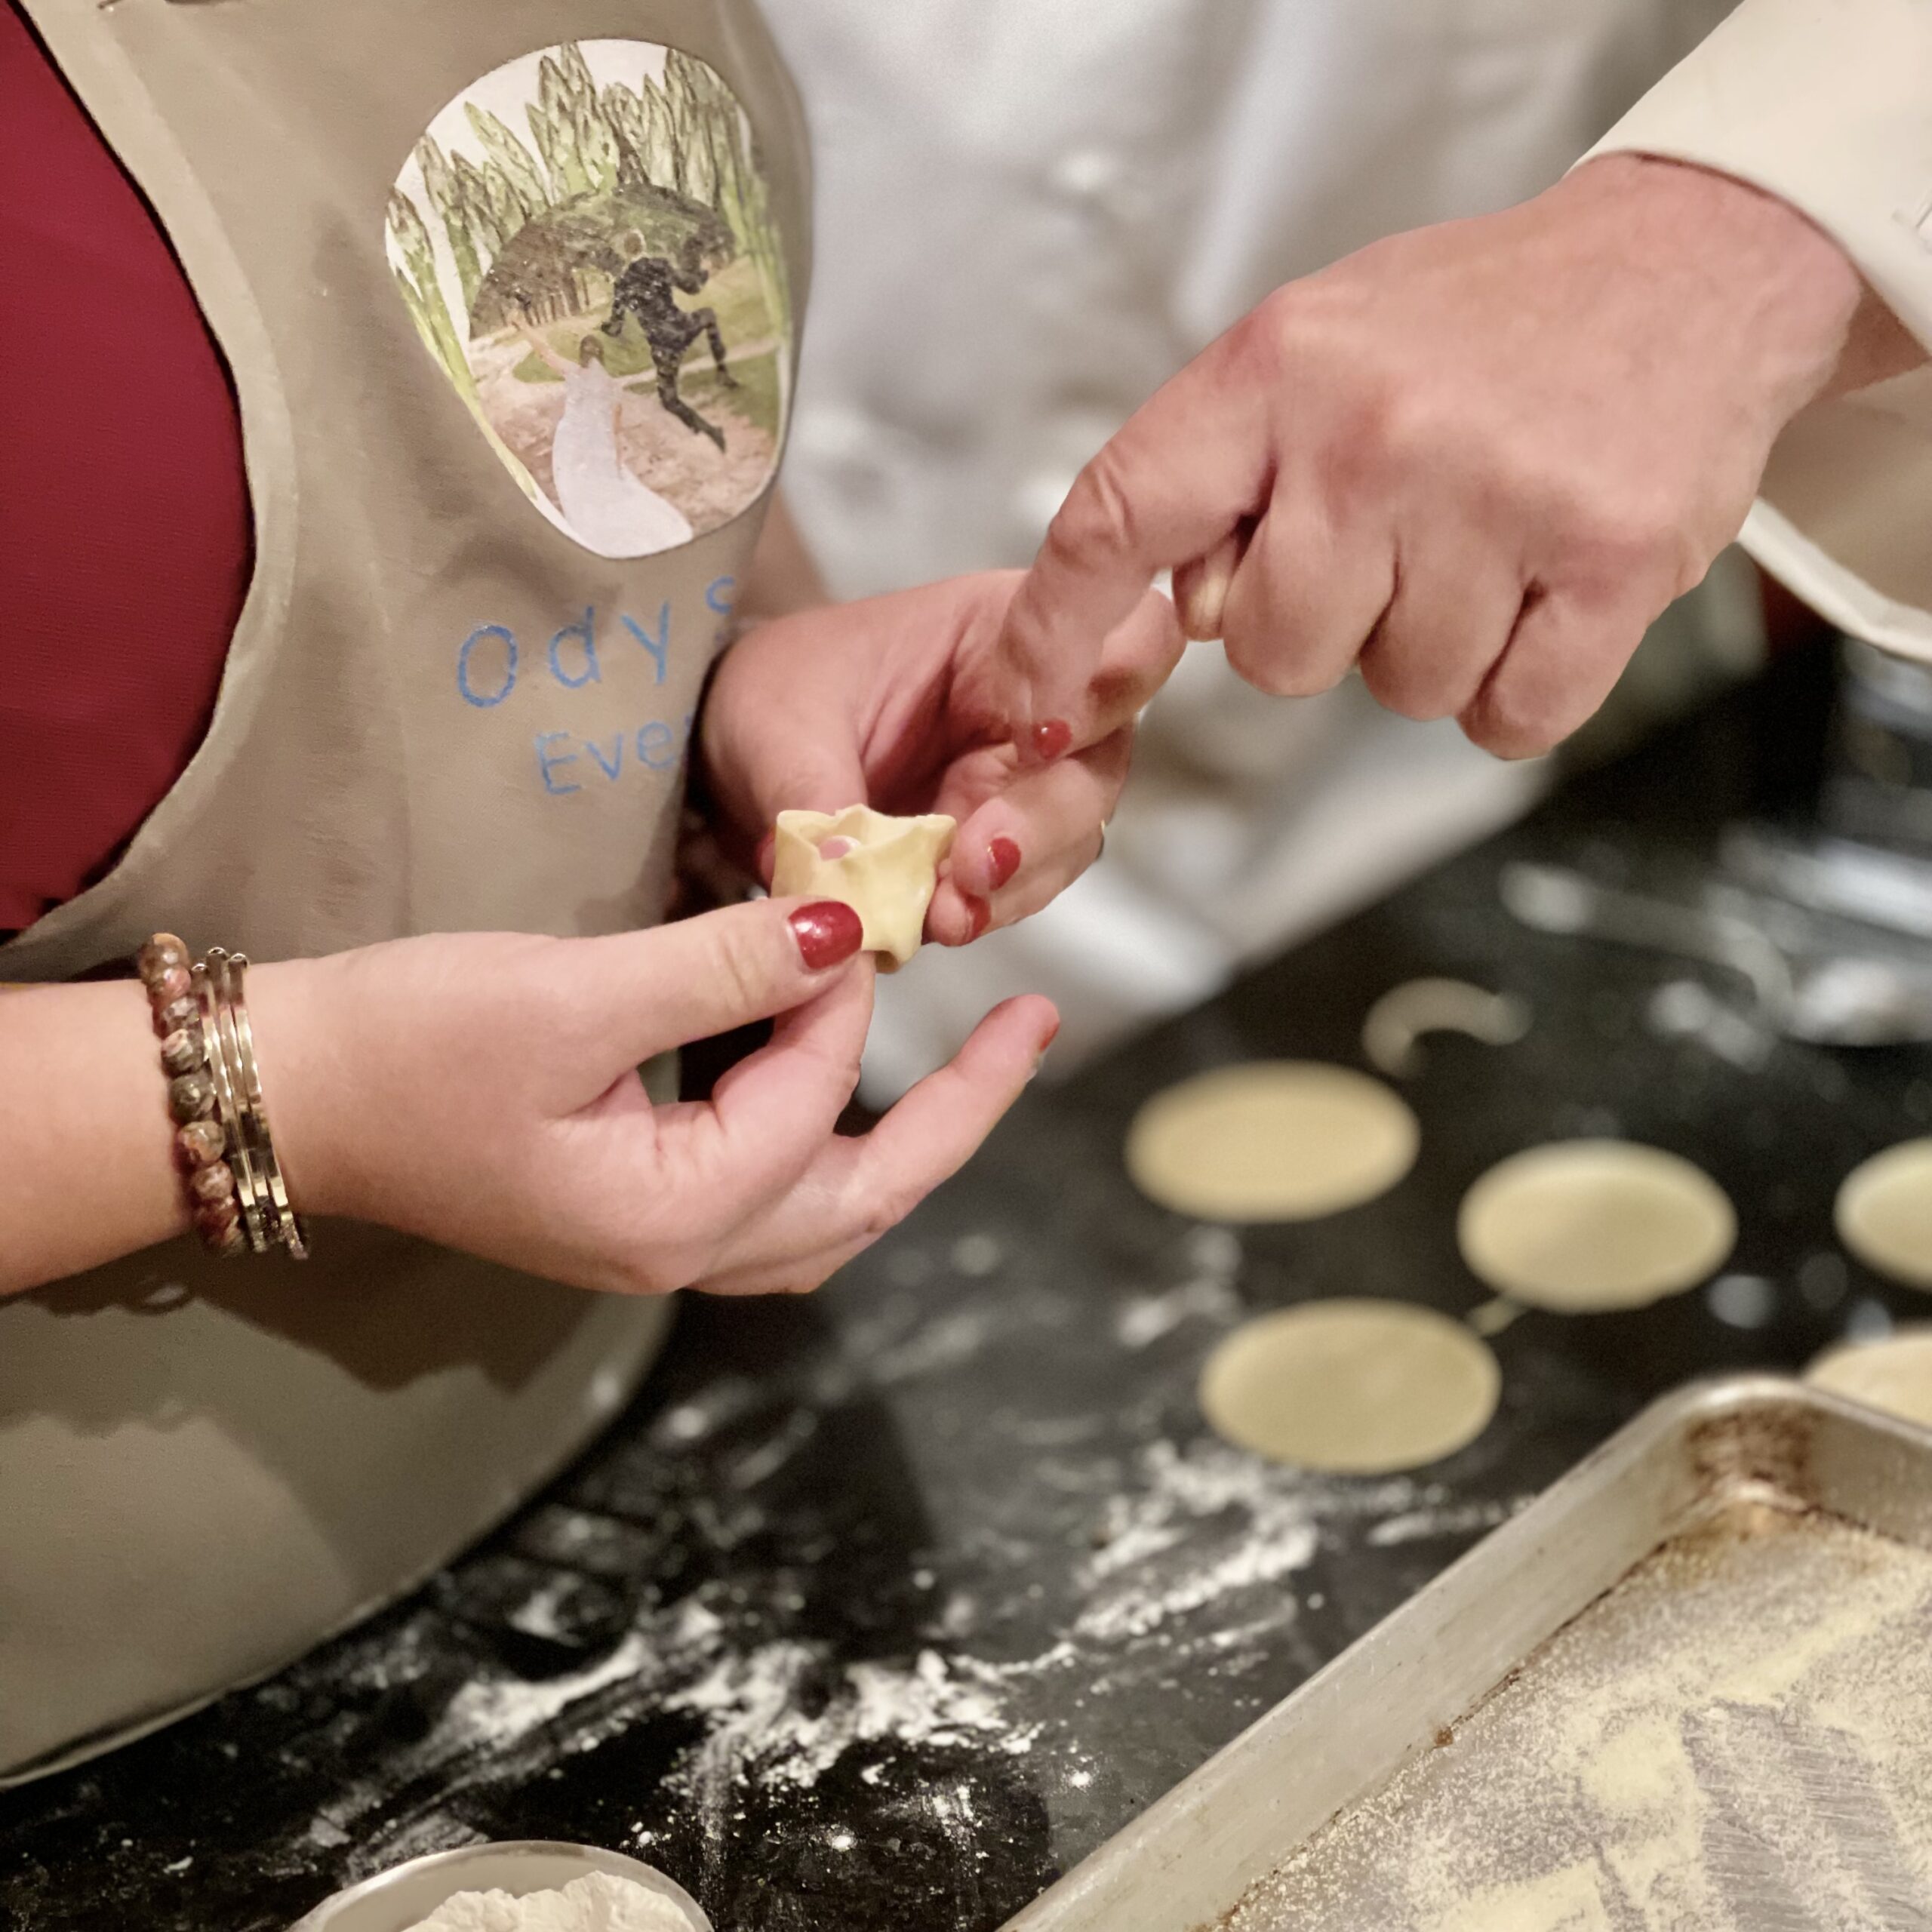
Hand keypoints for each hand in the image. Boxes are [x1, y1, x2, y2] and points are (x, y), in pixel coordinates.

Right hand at [247, 900, 1056, 1295]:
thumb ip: (722, 966)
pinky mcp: (629, 1210)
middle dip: (958, 1112)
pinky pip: (769, 1199)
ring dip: (903, 1143)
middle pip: (865, 1196)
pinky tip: (843, 1095)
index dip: (842, 989)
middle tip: (1032, 1027)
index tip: (851, 896)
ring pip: (824, 1211)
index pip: (813, 1096)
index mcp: (672, 1214)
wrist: (281, 1094)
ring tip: (970, 1071)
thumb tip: (848, 927)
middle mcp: (677, 1254)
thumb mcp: (571, 993)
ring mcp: (653, 1245)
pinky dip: (826, 1149)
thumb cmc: (407, 1043)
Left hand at [699, 569, 1181, 943]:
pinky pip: (1021, 885)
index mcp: (1004, 624)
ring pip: (1071, 834)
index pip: (1114, 631)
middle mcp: (1040, 699)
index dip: (1100, 682)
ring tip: (944, 912)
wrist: (731, 761)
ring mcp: (1025, 780)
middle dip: (1043, 819)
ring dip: (1014, 881)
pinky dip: (984, 908)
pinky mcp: (999, 847)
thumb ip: (816, 796)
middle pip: (1100, 755)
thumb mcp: (774, 727)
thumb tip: (843, 874)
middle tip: (973, 864)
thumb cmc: (769, 695)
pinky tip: (936, 920)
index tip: (1039, 736)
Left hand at [998, 155, 1867, 759]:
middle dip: (1325, 629)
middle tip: (1396, 540)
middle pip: (1273, 656)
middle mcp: (1373, 433)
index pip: (1119, 514)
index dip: (1057, 629)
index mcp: (1277, 371)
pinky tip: (1543, 593)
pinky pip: (1507, 719)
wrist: (1687, 267)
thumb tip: (1167, 619)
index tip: (1028, 704)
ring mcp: (1495, 499)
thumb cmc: (1481, 327)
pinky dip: (1520, 688)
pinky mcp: (1609, 565)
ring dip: (1434, 647)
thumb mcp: (1314, 351)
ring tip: (1485, 540)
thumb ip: (1225, 477)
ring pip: (1396, 692)